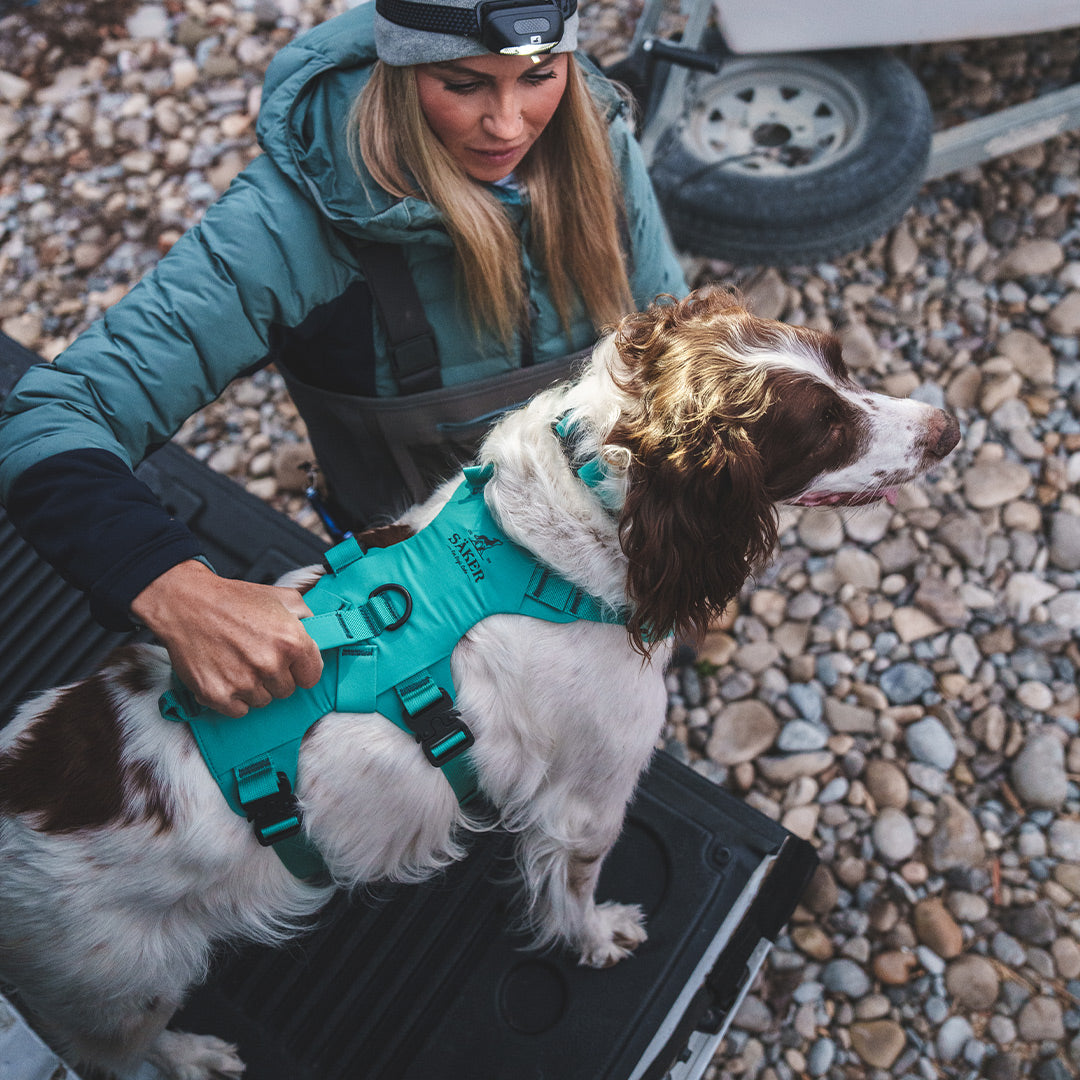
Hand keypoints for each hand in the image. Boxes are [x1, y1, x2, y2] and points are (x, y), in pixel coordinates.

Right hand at [131, 560, 323, 717]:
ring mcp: (244, 682)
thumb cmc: (233, 599)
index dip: (301, 670)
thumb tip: (320, 632)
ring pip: (263, 701)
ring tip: (238, 662)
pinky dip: (233, 698)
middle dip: (275, 677)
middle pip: (287, 691)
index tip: (290, 664)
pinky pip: (239, 711)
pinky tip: (225, 675)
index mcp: (291, 641)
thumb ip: (307, 616)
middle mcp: (270, 665)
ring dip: (254, 687)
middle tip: (256, 657)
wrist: (186, 604)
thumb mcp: (281, 597)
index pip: (312, 676)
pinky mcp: (218, 695)